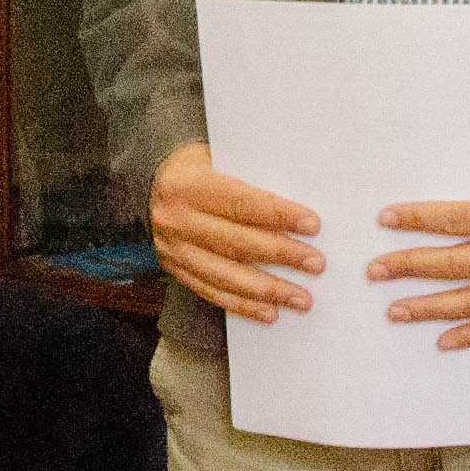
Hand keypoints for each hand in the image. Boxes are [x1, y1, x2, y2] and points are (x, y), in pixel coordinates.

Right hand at [150, 141, 318, 324]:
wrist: (154, 183)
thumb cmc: (199, 168)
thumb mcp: (218, 159)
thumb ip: (250, 178)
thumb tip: (298, 206)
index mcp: (188, 185)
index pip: (240, 202)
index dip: (278, 215)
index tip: (312, 225)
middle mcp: (176, 219)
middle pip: (236, 242)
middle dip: (281, 254)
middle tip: (315, 263)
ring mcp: (173, 249)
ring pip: (226, 275)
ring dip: (268, 290)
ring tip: (301, 298)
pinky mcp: (175, 270)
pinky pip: (213, 293)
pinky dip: (244, 305)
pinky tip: (270, 312)